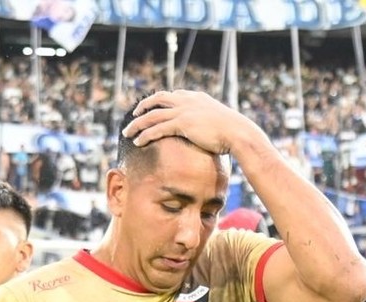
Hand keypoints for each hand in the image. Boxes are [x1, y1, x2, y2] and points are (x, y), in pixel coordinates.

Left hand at [122, 90, 251, 155]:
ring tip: (127, 132)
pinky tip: (137, 142)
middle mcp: (188, 101)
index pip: (172, 95)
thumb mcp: (219, 122)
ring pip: (152, 115)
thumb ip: (209, 121)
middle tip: (134, 116)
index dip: (159, 101)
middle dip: (143, 107)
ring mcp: (184, 111)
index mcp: (196, 98)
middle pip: (158, 99)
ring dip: (137, 124)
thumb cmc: (232, 132)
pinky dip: (145, 135)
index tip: (151, 107)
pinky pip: (157, 129)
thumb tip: (209, 130)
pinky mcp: (182, 124)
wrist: (238, 133)